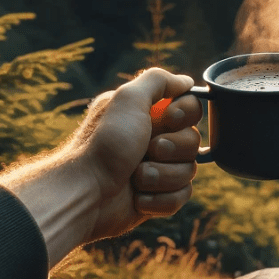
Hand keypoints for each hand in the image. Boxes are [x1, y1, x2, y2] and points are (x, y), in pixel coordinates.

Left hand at [74, 68, 201, 241]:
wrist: (85, 193)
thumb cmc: (104, 143)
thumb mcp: (128, 98)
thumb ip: (158, 80)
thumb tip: (185, 81)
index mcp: (148, 113)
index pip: (190, 107)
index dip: (185, 114)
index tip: (170, 118)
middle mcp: (154, 138)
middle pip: (193, 140)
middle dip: (172, 148)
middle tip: (147, 150)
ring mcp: (157, 169)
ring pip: (189, 170)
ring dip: (162, 175)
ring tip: (137, 177)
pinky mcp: (157, 197)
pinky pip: (181, 195)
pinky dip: (160, 198)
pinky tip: (137, 198)